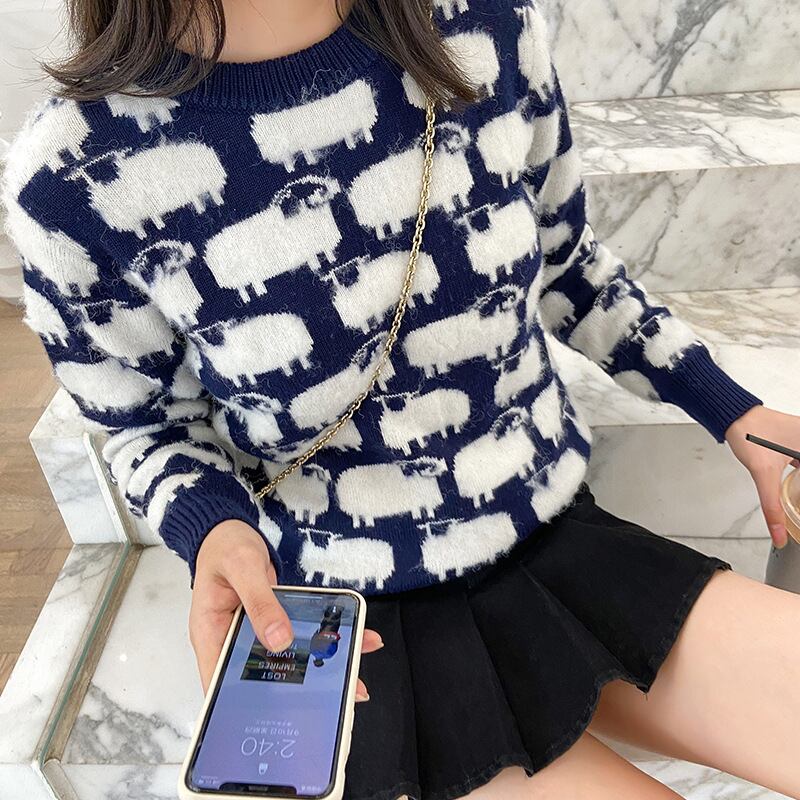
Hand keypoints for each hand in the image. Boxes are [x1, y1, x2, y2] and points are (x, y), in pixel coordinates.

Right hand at [189, 519, 383, 697]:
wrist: (229, 526)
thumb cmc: (224, 544)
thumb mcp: (242, 567)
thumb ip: (260, 601)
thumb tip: (279, 639)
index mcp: (211, 635)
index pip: (220, 684)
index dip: (242, 707)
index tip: (275, 718)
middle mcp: (231, 640)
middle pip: (260, 676)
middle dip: (295, 689)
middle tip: (331, 699)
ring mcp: (253, 631)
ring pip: (284, 657)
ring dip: (317, 664)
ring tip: (352, 677)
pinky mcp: (271, 621)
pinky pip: (296, 634)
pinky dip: (321, 638)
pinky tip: (350, 640)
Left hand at [725, 406, 799, 547]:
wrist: (735, 416)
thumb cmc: (750, 432)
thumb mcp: (764, 474)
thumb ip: (772, 506)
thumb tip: (778, 531)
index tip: (797, 507)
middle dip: (798, 494)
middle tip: (795, 508)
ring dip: (797, 483)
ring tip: (795, 504)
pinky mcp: (797, 442)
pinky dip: (798, 476)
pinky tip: (794, 485)